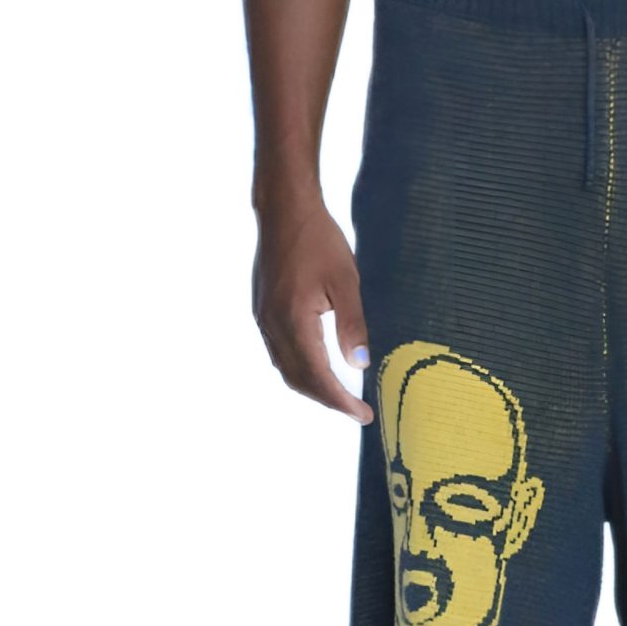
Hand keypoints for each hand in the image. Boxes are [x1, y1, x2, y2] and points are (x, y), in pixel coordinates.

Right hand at [251, 198, 374, 423]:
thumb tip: (359, 365)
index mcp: (293, 321)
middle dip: (326, 400)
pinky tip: (317, 366)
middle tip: (355, 410)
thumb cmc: (318, 240)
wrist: (284, 210)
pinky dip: (299, 368)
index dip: (339, 401)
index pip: (317, 376)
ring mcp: (264, 318)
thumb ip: (352, 324)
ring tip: (340, 395)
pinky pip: (279, 351)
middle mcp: (272, 325)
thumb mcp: (345, 281)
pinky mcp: (263, 309)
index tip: (362, 415)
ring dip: (311, 387)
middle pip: (297, 379)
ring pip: (285, 368)